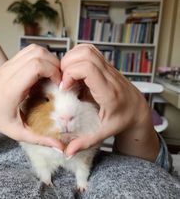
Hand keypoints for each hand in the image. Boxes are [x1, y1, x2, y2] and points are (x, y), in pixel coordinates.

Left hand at [0, 44, 63, 149]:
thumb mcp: (19, 133)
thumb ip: (40, 140)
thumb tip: (61, 147)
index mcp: (12, 87)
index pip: (36, 66)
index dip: (53, 71)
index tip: (59, 84)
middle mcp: (9, 72)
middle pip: (38, 53)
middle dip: (55, 64)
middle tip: (59, 79)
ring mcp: (8, 64)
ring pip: (34, 49)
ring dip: (48, 58)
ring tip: (53, 73)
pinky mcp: (9, 62)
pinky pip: (29, 51)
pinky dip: (41, 56)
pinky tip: (42, 71)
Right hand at [61, 44, 158, 160]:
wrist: (137, 110)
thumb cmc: (122, 120)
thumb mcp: (104, 133)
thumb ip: (85, 141)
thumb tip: (67, 152)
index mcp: (108, 91)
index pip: (87, 68)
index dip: (70, 74)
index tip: (64, 87)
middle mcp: (109, 76)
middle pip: (85, 54)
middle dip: (67, 64)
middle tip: (63, 80)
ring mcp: (108, 68)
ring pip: (87, 49)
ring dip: (71, 58)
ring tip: (67, 75)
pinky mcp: (105, 65)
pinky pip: (89, 51)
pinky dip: (77, 56)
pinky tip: (74, 71)